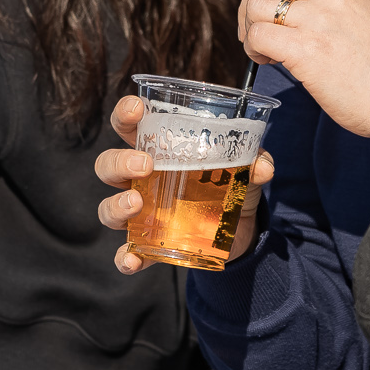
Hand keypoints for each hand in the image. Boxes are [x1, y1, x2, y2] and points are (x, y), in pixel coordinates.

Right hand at [93, 94, 279, 274]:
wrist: (239, 229)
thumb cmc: (230, 184)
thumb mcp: (245, 168)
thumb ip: (254, 161)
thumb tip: (262, 166)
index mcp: (157, 149)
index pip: (129, 125)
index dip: (125, 114)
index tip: (138, 110)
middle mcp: (140, 180)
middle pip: (108, 165)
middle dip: (119, 162)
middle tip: (145, 165)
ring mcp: (140, 213)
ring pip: (108, 207)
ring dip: (116, 205)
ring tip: (136, 205)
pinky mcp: (149, 244)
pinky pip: (127, 252)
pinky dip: (126, 257)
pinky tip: (133, 259)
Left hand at [231, 0, 369, 142]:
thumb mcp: (362, 16)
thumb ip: (328, 3)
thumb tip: (279, 3)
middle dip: (247, 4)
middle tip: (251, 32)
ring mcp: (320, 18)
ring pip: (257, 5)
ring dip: (249, 29)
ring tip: (264, 51)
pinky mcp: (307, 48)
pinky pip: (258, 36)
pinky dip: (253, 50)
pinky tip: (268, 62)